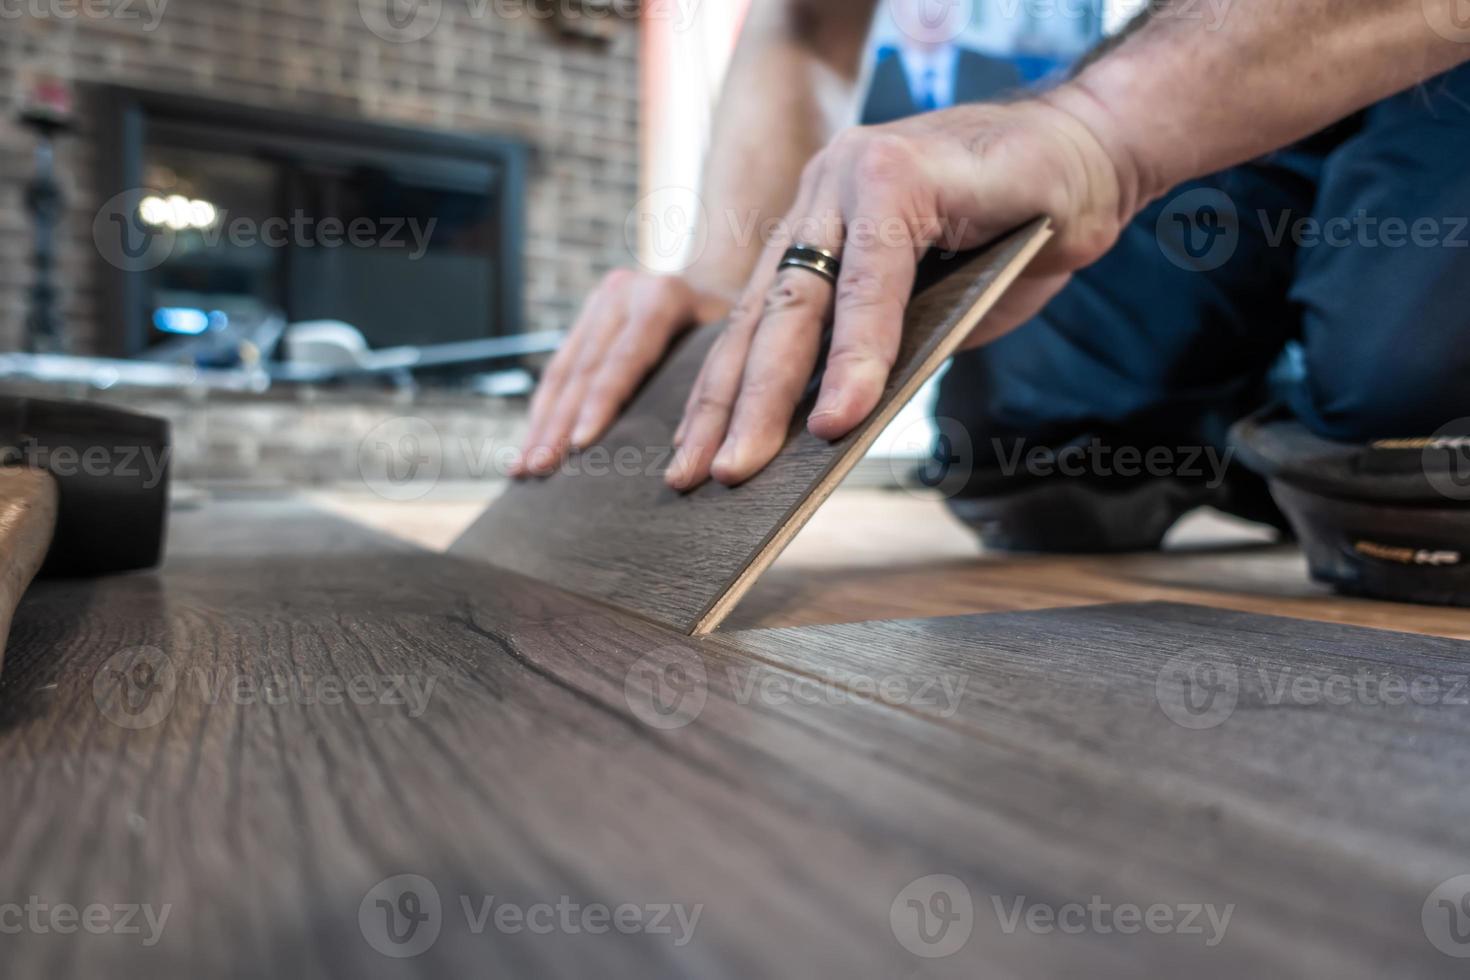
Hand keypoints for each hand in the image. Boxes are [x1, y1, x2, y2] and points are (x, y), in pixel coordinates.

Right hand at [512, 270, 732, 476]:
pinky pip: (559, 369)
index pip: (623, 358)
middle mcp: (622, 293)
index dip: (600, 403)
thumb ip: (711, 384)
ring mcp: (599, 302)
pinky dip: (543, 410)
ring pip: (563, 371)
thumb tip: (692, 451)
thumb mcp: (735, 342)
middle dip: (557, 424)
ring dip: (540, 423)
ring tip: (522, 467)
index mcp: (661, 297)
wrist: (715, 276)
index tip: (579, 445)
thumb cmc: (734, 325)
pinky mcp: (585, 317)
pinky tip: (529, 443)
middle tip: (538, 468)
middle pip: (584, 369)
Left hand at [664, 91, 1139, 490]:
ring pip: (800, 302)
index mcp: (816, 226)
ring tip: (746, 464)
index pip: (757, 322)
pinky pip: (870, 281)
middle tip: (697, 479)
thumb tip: (828, 425)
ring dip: (771, 394)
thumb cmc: (1015, 232)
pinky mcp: (897, 173)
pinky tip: (841, 414)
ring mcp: (851, 176)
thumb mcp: (934, 308)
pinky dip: (858, 354)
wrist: (1096, 154)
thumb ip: (881, 347)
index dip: (722, 394)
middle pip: (761, 319)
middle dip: (725, 408)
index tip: (692, 459)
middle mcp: (819, 196)